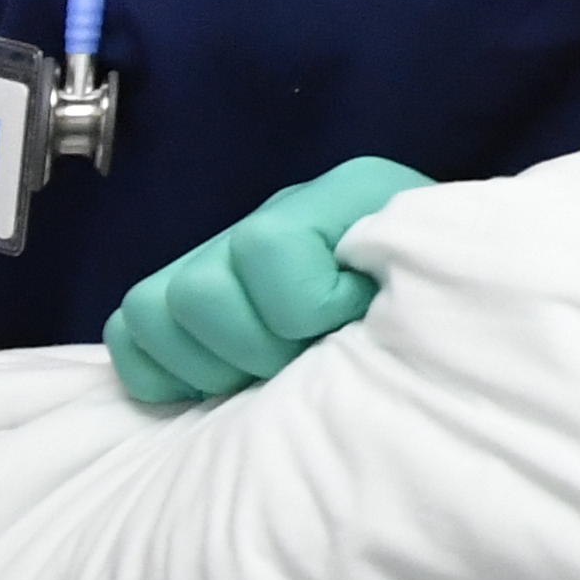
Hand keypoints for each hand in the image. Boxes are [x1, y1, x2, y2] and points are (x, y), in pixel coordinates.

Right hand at [104, 157, 430, 405]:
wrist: (449, 308)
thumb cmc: (445, 304)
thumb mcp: (443, 280)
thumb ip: (415, 277)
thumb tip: (360, 308)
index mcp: (344, 195)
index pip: (267, 245)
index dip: (306, 305)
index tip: (352, 319)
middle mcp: (276, 214)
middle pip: (199, 288)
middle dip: (254, 348)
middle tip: (301, 363)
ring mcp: (225, 254)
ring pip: (153, 310)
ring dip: (210, 364)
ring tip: (266, 376)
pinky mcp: (190, 301)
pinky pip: (130, 332)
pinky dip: (163, 370)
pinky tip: (221, 384)